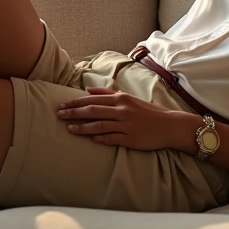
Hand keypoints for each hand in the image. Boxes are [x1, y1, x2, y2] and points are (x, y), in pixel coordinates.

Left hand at [56, 88, 188, 150]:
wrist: (169, 125)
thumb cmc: (147, 111)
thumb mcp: (128, 98)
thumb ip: (108, 93)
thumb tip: (88, 89)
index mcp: (121, 98)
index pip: (93, 99)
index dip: (76, 102)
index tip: (62, 105)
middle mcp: (122, 109)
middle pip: (93, 110)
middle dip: (74, 112)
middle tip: (59, 114)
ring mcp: (126, 124)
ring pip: (99, 125)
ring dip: (83, 127)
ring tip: (69, 129)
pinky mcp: (130, 138)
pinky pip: (112, 138)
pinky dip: (100, 138)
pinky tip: (90, 139)